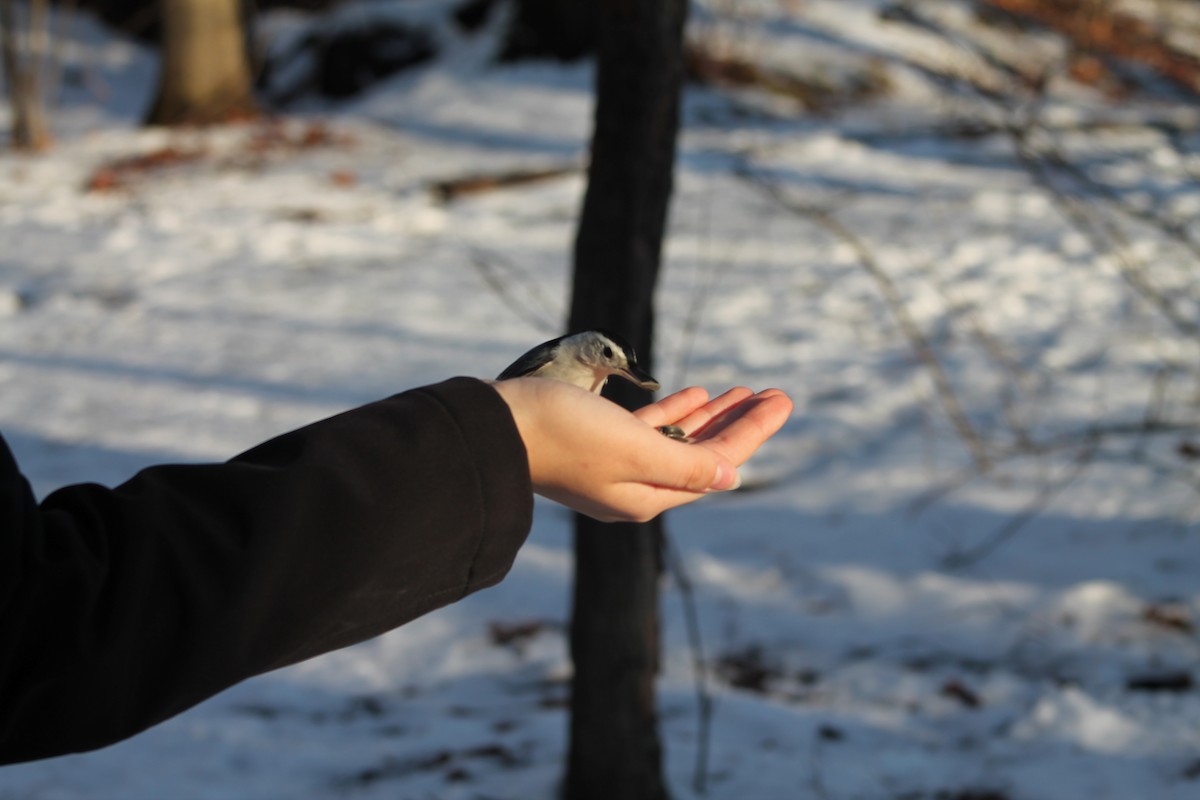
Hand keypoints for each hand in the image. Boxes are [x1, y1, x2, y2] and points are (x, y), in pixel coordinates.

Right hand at [489, 378, 792, 522]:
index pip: (717, 463)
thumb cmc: (565, 435)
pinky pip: (649, 430)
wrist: (498, 429)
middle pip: (703, 452)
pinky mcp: (596, 445)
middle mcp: (636, 487)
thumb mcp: (634, 450)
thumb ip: (686, 463)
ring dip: (711, 414)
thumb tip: (732, 476)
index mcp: (650, 495)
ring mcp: (615, 467)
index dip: (753, 430)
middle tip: (776, 394)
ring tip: (743, 391)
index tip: (782, 400)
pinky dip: (674, 412)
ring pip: (679, 439)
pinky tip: (694, 393)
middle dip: (740, 423)